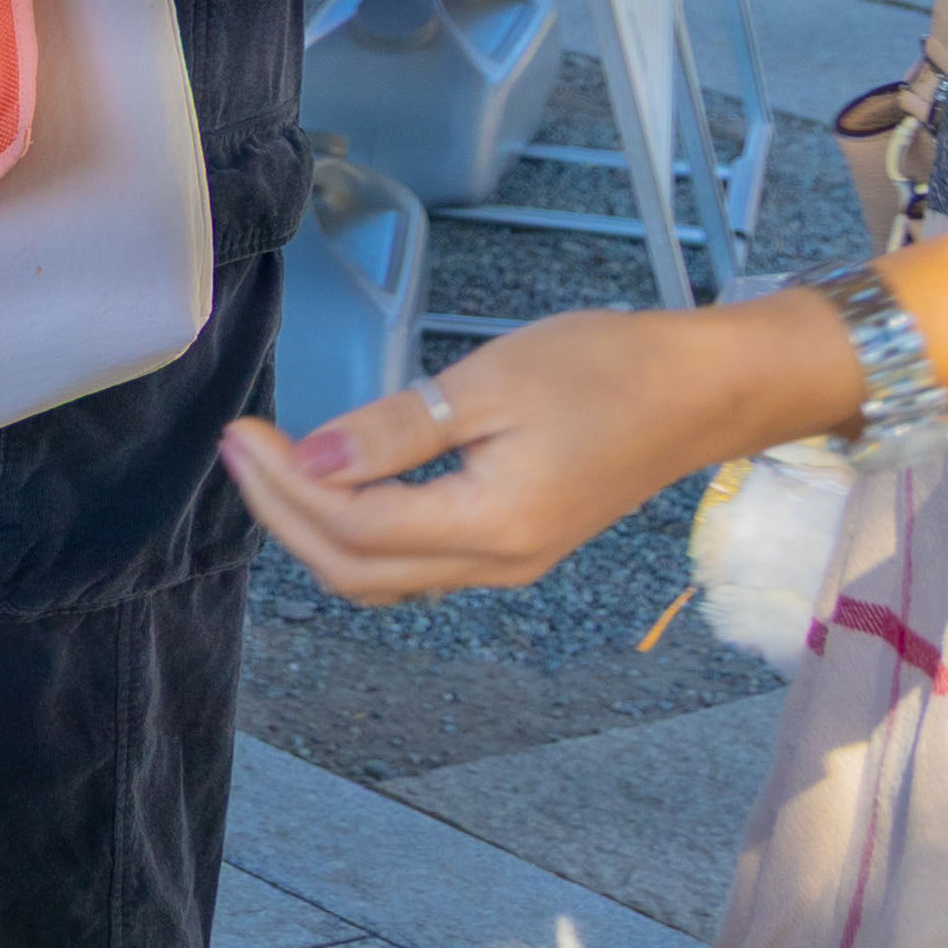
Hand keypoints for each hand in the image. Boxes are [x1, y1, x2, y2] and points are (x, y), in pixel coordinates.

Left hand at [220, 292, 865, 600]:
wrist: (705, 390)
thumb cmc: (608, 370)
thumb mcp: (491, 384)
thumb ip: (397, 430)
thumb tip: (311, 459)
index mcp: (492, 527)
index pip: (354, 529)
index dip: (285, 487)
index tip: (244, 434)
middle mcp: (496, 565)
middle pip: (356, 571)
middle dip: (283, 514)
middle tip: (241, 449)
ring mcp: (508, 563)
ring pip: (383, 576)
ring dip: (316, 527)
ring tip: (272, 464)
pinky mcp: (515, 544)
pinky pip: (416, 561)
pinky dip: (360, 530)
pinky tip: (337, 481)